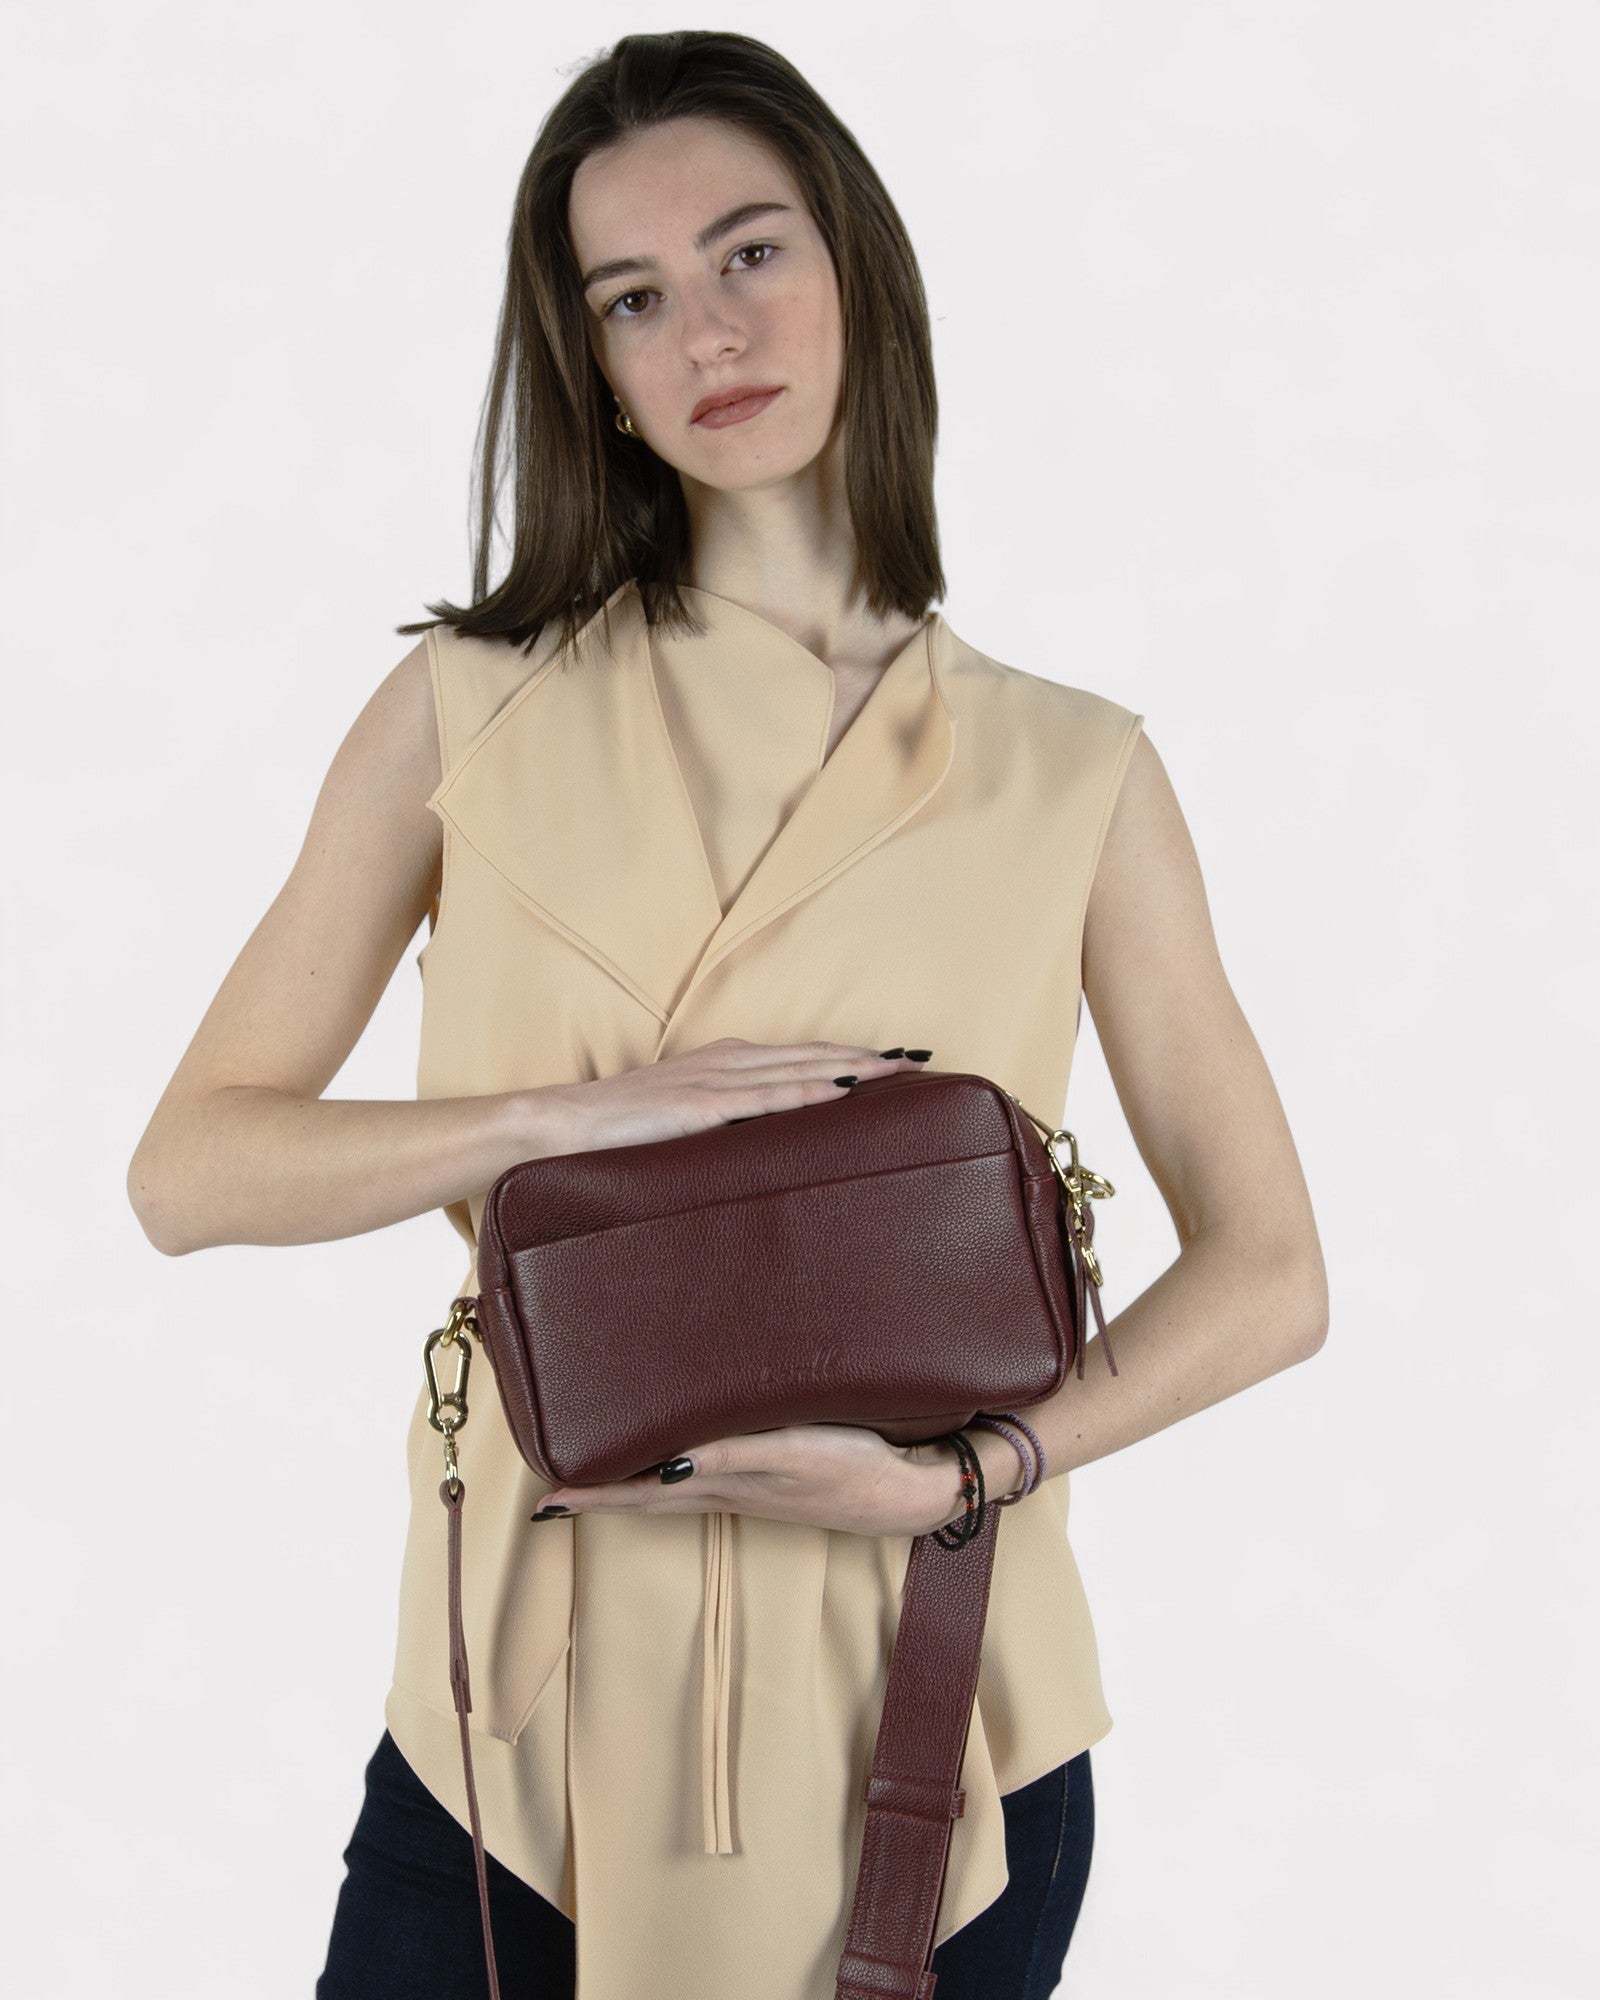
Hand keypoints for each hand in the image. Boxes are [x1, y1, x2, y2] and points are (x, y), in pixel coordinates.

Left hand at [534, 1422, 962, 1538]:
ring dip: (631, 1483)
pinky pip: (709, 1476)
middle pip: (648, 1494)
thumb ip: (731, 1455)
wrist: (908, 1491)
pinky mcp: (774, 1476)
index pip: (642, 1489)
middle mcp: (728, 1487)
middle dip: (600, 1492)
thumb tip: (667, 1466)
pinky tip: (671, 1462)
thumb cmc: (853, 1466)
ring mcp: (750, 1487)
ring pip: (673, 1488)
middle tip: (550, 1496)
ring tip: (593, 1475)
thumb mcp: (788, 1455)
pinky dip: (676, 1473)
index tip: (547, 1502)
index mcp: (725, 1481)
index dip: (594, 1494)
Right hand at [541, 1035, 933, 1155]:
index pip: (800, 1055)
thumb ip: (724, 1120)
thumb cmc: (619, 1128)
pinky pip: (764, 1099)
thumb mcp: (682, 1117)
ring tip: (897, 1069)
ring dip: (851, 1066)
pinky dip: (806, 1091)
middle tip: (918, 1059)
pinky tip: (840, 1090)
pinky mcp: (698, 1108)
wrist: (561, 1125)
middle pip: (811, 1055)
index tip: (896, 1060)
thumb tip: (764, 1140)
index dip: (850, 1054)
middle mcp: (726, 1064)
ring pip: (798, 1069)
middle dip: (867, 1057)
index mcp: (724, 1063)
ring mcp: (712, 1084)